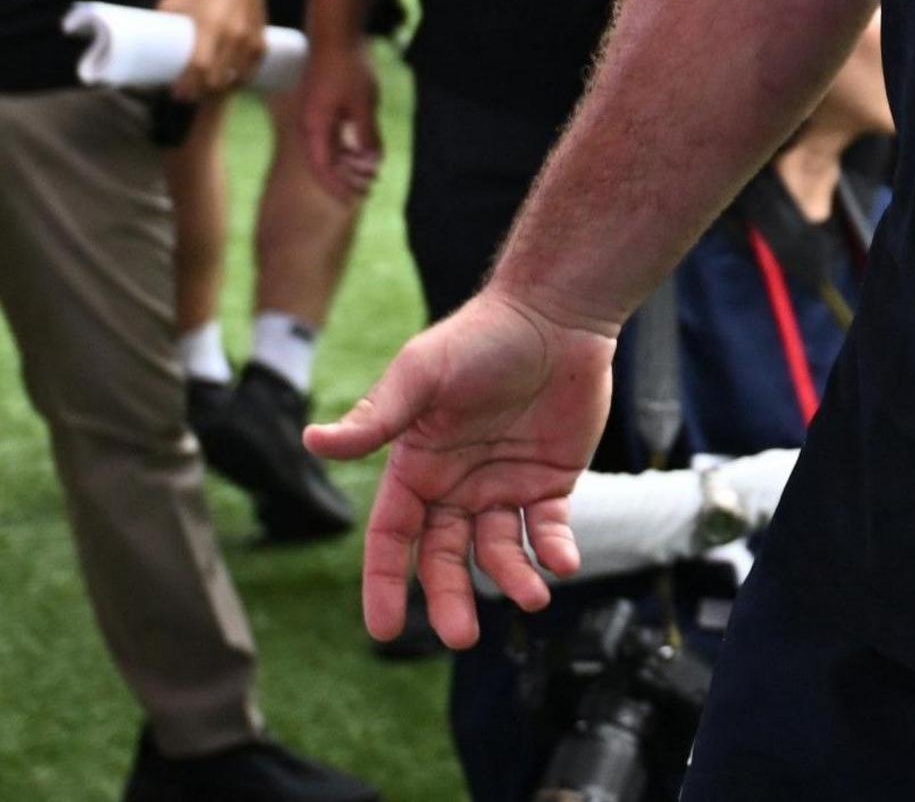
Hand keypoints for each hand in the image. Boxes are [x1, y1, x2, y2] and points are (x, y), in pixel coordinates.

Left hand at [154, 0, 266, 102]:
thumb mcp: (175, 1)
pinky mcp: (261, 42)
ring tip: (204, 91)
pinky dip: (238, 81)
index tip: (176, 92)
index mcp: (210, 25)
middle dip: (201, 92)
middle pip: (217, 78)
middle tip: (187, 95)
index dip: (187, 84)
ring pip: (235, 79)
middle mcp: (233, 36)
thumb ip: (163, 23)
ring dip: (219, 90)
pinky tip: (227, 84)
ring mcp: (250, 40)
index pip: (200, 65)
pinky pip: (250, 71)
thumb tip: (144, 45)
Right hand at [296, 37, 384, 198]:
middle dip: (345, 180)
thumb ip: (366, 133)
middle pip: (324, 164)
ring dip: (347, 165)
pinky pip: (330, 138)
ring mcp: (314, 117)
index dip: (338, 187)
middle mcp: (310, 126)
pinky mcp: (321, 109)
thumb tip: (371, 162)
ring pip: (327, 151)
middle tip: (368, 190)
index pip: (323, 168)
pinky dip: (345, 149)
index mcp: (316, 128)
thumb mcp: (363, 102)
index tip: (355, 200)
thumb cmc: (348, 67)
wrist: (334, 36)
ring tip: (369, 174)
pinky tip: (361, 152)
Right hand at [306, 286, 616, 648]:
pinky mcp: (550, 479)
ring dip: (512, 578)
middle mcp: (456, 486)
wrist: (555, 314)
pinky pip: (547, 528)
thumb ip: (377, 417)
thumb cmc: (480, 338)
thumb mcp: (421, 375)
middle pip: (445, 558)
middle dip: (450, 598)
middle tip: (460, 637)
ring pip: (499, 551)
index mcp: (416, 469)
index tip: (384, 629)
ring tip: (532, 597)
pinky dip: (554, 550)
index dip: (385, 583)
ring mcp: (504, 486)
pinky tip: (563, 562)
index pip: (392, 538)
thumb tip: (313, 441)